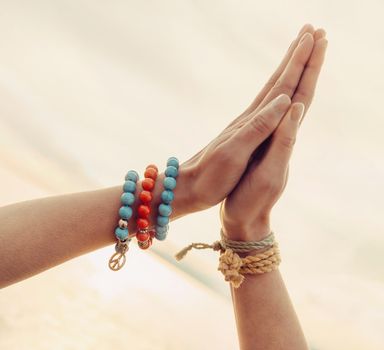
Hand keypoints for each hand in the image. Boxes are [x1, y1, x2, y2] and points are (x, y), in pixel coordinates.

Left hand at [173, 24, 323, 217]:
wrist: (190, 187)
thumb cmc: (211, 177)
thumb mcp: (234, 154)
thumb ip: (259, 128)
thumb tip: (286, 100)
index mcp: (252, 122)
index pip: (281, 86)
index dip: (298, 62)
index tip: (313, 37)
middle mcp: (250, 119)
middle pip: (279, 81)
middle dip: (298, 57)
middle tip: (313, 31)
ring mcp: (247, 126)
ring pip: (274, 91)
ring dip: (289, 69)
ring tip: (300, 50)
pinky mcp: (245, 135)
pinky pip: (267, 107)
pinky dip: (279, 92)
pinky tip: (281, 92)